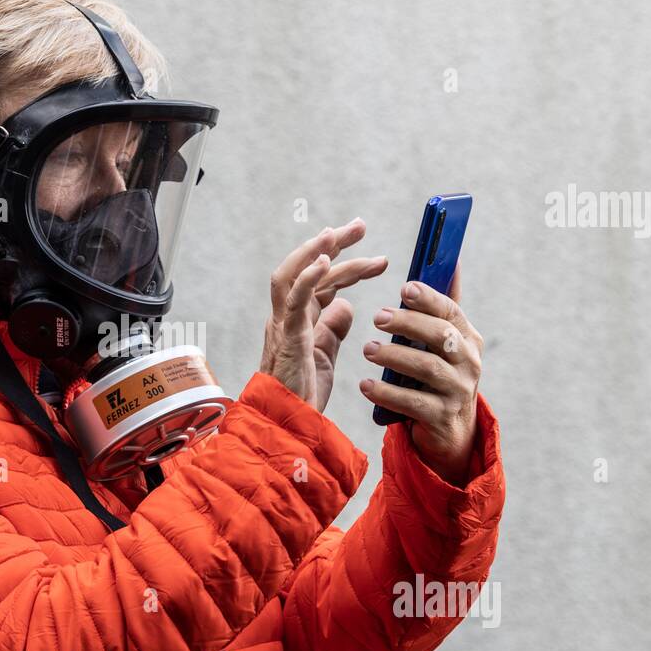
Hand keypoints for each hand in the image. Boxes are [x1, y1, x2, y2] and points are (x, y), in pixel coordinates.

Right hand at [260, 219, 387, 411]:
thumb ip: (332, 329)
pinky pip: (294, 300)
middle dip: (332, 243)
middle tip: (359, 226)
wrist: (286, 425)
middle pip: (304, 268)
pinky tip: (325, 262)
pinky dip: (308, 277)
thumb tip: (345, 304)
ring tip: (337, 233)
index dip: (341, 260)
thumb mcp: (325, 356)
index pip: (319, 280)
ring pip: (292, 275)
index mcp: (298, 320)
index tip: (366, 246)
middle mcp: (286, 316)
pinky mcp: (287, 337)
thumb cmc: (301, 395)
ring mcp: (283, 324)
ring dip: (315, 250)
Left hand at [360, 261, 483, 485]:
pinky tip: (366, 386)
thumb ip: (443, 305)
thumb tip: (449, 260)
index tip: (404, 288)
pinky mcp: (442, 418)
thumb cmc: (440, 377)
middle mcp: (468, 363)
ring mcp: (458, 391)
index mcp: (467, 338)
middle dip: (409, 324)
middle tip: (378, 316)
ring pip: (428, 369)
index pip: (451, 311)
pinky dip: (388, 393)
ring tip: (368, 349)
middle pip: (441, 336)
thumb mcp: (446, 342)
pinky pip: (414, 403)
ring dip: (395, 357)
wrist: (451, 433)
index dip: (429, 299)